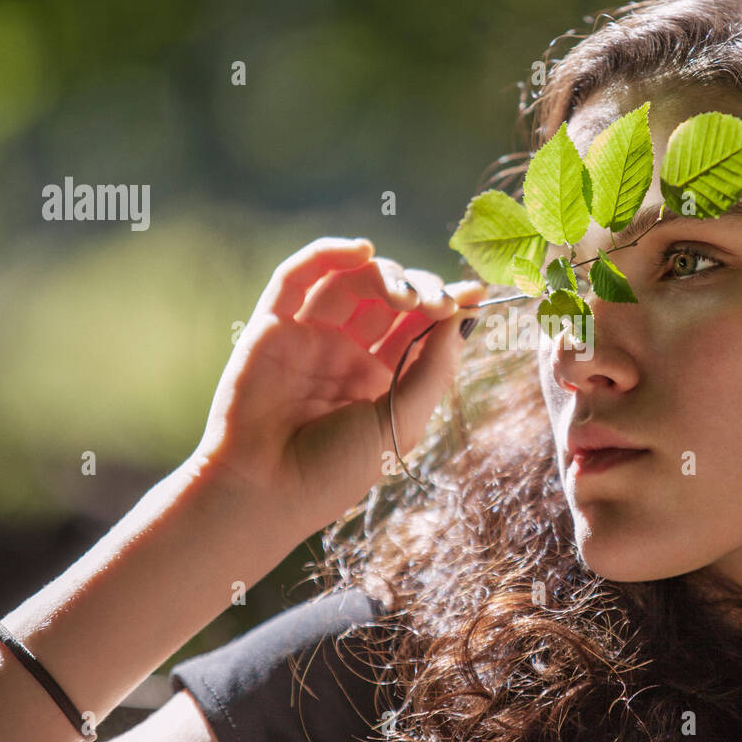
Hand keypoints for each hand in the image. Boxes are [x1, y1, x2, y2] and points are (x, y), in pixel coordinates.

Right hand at [188, 236, 485, 536]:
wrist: (265, 492)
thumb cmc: (335, 472)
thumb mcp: (401, 423)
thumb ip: (433, 369)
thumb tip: (461, 317)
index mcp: (380, 382)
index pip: (418, 328)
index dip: (447, 305)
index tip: (477, 292)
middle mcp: (346, 354)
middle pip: (389, 298)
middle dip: (421, 289)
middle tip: (438, 300)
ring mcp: (309, 338)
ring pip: (350, 282)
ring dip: (383, 274)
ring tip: (405, 293)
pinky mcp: (271, 326)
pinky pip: (297, 278)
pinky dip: (327, 253)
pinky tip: (361, 249)